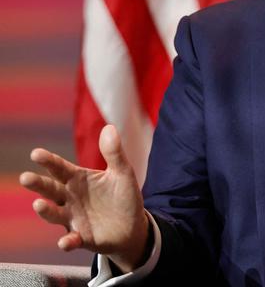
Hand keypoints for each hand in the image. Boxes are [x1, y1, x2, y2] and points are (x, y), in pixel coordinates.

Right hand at [19, 125, 149, 272]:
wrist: (133, 226)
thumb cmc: (123, 196)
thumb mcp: (122, 173)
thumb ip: (114, 153)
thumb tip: (109, 127)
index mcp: (78, 179)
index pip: (60, 168)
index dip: (48, 161)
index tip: (36, 153)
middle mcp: (70, 198)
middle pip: (50, 190)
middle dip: (38, 184)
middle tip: (26, 178)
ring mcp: (73, 218)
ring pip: (55, 214)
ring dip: (46, 211)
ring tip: (38, 204)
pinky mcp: (81, 238)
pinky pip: (71, 240)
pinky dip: (67, 241)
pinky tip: (65, 242)